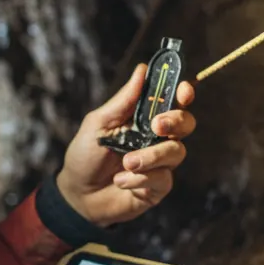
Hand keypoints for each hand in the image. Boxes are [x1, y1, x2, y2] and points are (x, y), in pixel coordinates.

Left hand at [56, 63, 196, 227]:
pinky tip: (120, 180)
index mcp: (144, 118)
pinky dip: (139, 178)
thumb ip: (123, 101)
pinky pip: (162, 178)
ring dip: (150, 156)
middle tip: (156, 126)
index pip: (172, 100)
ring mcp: (160, 163)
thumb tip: (141, 70)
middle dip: (176, 122)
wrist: (77, 194)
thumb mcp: (98, 124)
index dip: (183, 92)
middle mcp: (157, 138)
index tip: (183, 90)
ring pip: (175, 152)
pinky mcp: (158, 187)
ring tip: (126, 162)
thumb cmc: (85, 155)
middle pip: (186, 123)